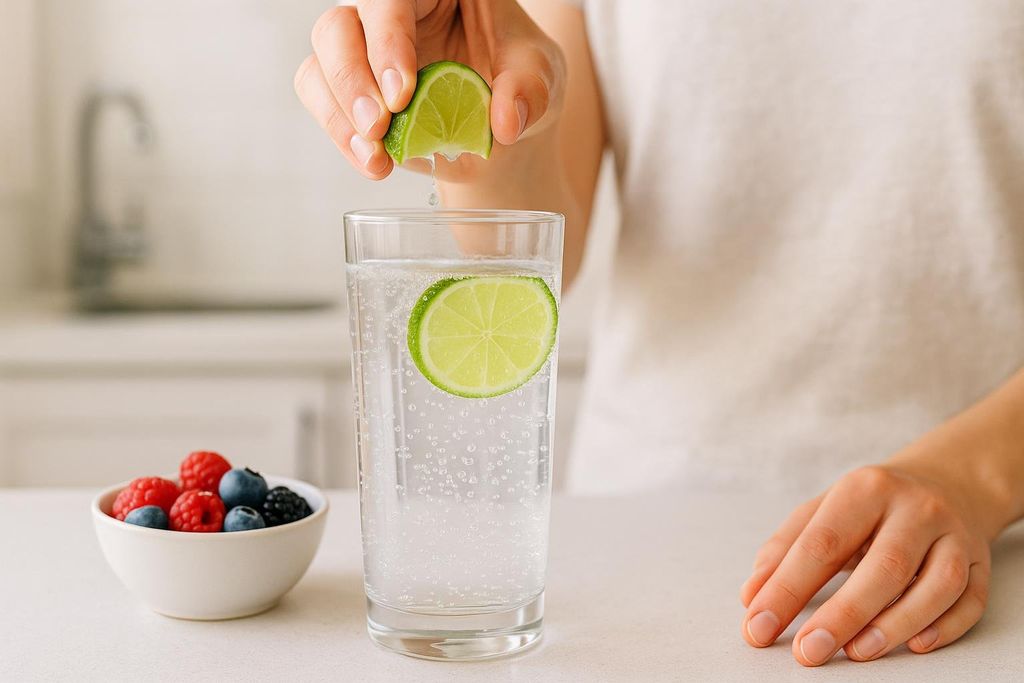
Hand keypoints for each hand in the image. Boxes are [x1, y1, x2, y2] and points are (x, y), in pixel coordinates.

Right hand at [293, 0, 564, 179]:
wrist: (501, 132)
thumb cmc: (519, 85)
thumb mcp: (541, 79)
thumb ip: (530, 90)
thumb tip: (506, 121)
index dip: (388, 36)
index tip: (402, 92)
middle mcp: (391, 13)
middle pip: (339, 24)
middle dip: (351, 79)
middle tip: (380, 126)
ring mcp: (364, 50)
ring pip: (320, 61)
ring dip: (340, 113)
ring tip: (377, 155)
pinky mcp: (349, 89)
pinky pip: (321, 100)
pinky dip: (340, 135)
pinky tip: (373, 162)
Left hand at [740, 463, 993, 665]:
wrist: (945, 481)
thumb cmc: (869, 506)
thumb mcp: (822, 511)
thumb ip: (784, 549)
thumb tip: (751, 596)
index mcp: (863, 489)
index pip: (820, 543)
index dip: (787, 588)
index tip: (758, 626)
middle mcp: (914, 507)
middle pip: (882, 567)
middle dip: (841, 615)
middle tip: (807, 652)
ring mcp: (953, 533)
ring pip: (934, 585)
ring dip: (893, 625)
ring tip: (855, 653)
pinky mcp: (980, 559)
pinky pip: (968, 599)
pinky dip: (944, 627)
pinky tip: (914, 645)